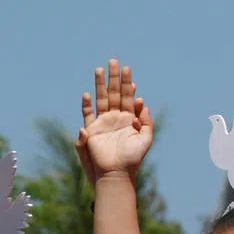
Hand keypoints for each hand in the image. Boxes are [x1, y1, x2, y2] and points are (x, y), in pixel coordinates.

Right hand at [76, 60, 152, 182]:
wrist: (118, 172)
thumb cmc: (133, 158)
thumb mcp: (146, 139)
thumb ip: (146, 121)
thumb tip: (142, 103)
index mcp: (129, 118)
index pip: (128, 97)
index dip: (128, 85)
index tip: (128, 71)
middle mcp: (116, 118)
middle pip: (114, 93)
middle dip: (114, 78)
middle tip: (114, 61)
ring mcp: (103, 122)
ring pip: (101, 99)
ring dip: (100, 85)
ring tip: (99, 69)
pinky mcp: (93, 130)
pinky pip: (88, 114)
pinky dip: (87, 104)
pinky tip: (88, 94)